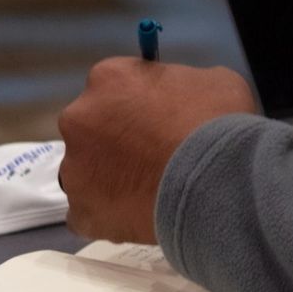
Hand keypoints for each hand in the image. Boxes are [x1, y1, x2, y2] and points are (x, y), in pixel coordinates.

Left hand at [57, 58, 257, 242]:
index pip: (114, 84)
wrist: (216, 184)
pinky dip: (110, 213)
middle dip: (117, 139)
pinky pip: (89, 211)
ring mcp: (74, 168)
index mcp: (109, 77)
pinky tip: (139, 213)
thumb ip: (183, 84)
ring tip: (150, 189)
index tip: (159, 118)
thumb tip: (181, 100)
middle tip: (153, 154)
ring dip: (110, 176)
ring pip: (87, 170)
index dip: (138, 102)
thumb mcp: (214, 81)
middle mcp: (80, 118)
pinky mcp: (81, 212)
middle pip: (93, 126)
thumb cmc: (218, 124)